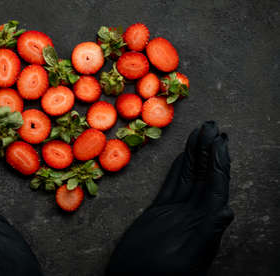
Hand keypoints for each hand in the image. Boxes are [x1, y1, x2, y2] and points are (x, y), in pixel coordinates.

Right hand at [107, 121, 232, 275]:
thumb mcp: (184, 261)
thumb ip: (206, 236)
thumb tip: (226, 211)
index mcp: (202, 224)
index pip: (215, 186)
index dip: (219, 162)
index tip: (220, 140)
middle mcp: (192, 214)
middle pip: (205, 176)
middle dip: (210, 151)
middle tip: (212, 126)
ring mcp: (176, 211)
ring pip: (189, 177)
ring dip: (196, 156)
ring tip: (200, 134)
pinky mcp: (160, 212)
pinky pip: (172, 185)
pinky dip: (178, 170)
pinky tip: (181, 158)